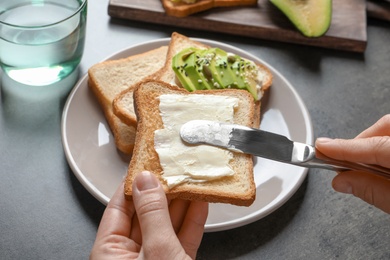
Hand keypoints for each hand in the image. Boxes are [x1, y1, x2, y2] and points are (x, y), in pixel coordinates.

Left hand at [90, 171, 208, 258]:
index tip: (147, 165)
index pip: (118, 208)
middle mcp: (131, 255)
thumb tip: (146, 182)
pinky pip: (182, 238)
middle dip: (162, 191)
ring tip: (190, 180)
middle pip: (145, 214)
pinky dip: (192, 221)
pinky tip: (200, 202)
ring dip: (181, 203)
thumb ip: (152, 214)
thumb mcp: (157, 250)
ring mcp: (154, 259)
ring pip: (166, 225)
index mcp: (111, 253)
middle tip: (174, 169)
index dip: (133, 184)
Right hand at [315, 114, 389, 213]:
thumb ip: (374, 192)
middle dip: (359, 142)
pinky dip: (384, 145)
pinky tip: (381, 161)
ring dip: (372, 143)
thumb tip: (343, 181)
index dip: (343, 148)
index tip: (320, 148)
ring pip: (389, 129)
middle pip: (383, 127)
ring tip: (363, 164)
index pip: (374, 146)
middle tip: (341, 160)